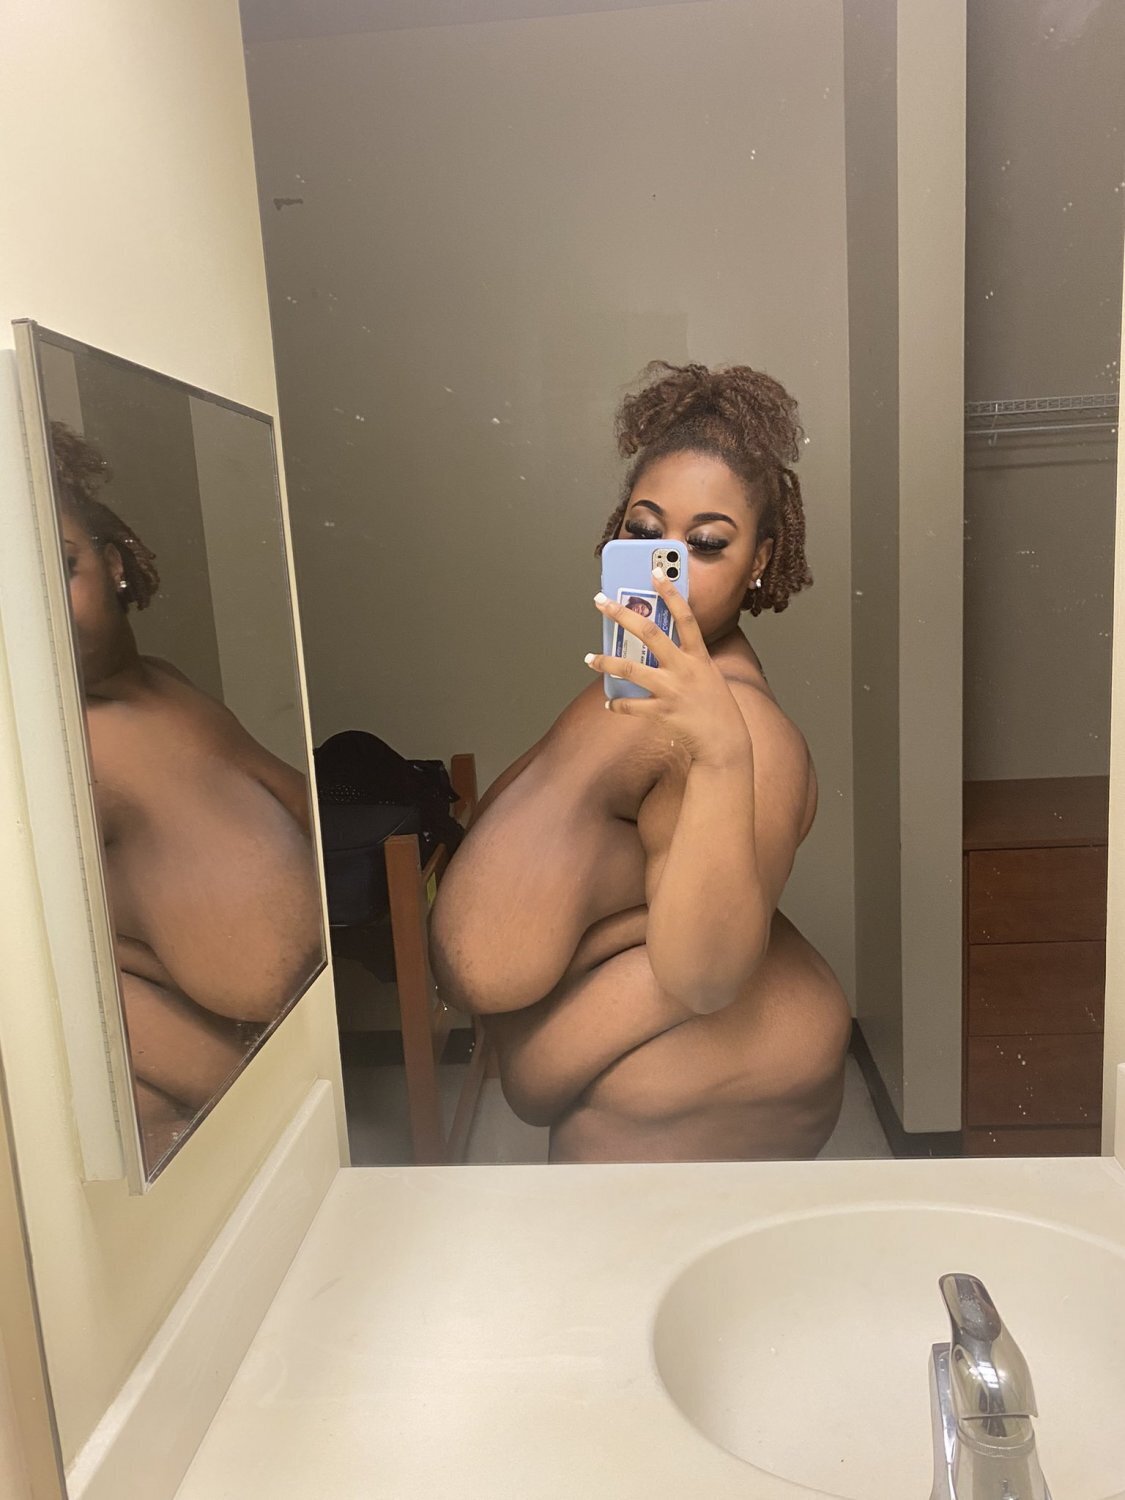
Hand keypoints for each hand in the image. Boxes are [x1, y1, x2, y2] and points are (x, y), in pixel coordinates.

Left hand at [588, 569, 751, 768]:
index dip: (670, 592)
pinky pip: (632, 706)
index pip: (685, 616)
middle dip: (623, 615)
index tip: (655, 572)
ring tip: (589, 658)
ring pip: (631, 669)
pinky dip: (617, 704)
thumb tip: (660, 645)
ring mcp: (673, 690)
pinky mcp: (663, 712)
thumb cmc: (715, 706)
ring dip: (606, 662)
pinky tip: (609, 702)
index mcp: (699, 656)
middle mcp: (685, 668)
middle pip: (650, 634)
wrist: (725, 741)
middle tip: (602, 602)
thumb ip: (687, 658)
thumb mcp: (708, 674)